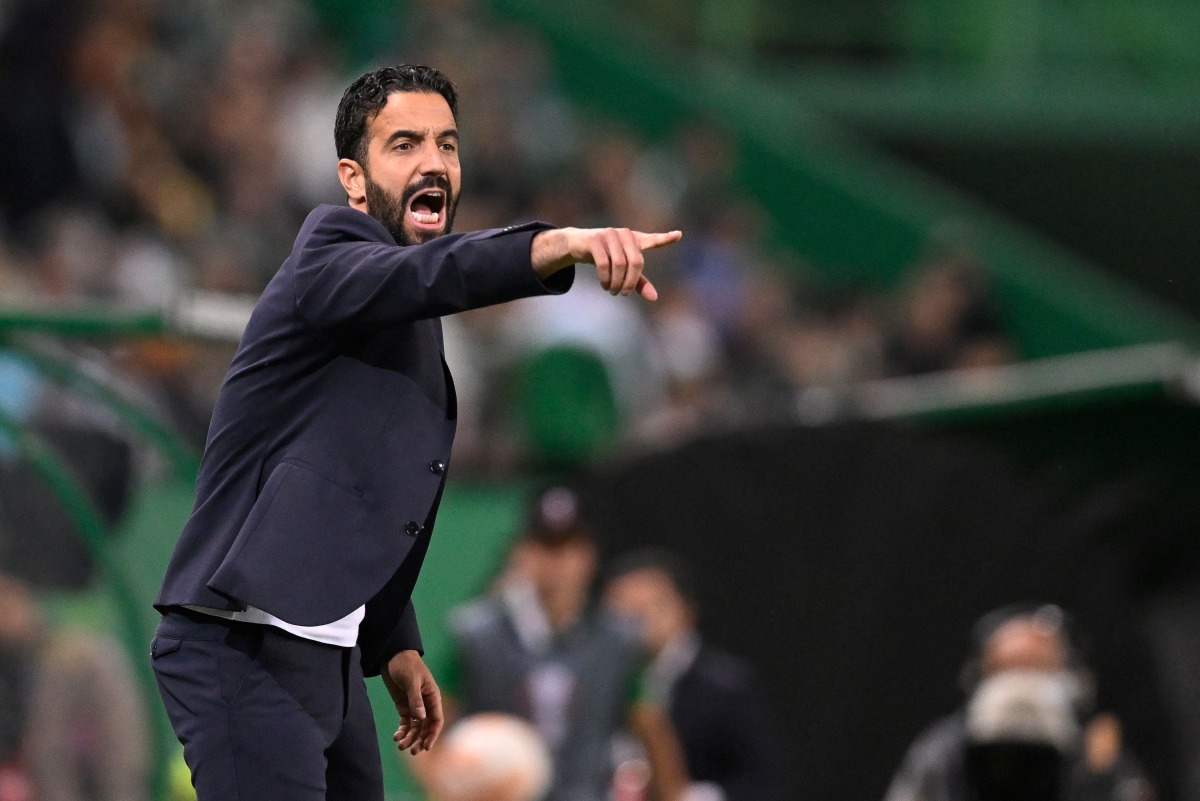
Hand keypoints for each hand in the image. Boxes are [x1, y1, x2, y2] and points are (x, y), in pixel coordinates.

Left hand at [382, 650, 443, 754]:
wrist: (392, 656)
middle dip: (420, 740)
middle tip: (412, 751)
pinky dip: (402, 731)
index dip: (433, 734)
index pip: (436, 719)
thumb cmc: (406, 664)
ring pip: (416, 727)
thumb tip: (421, 719)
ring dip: (410, 737)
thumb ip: (416, 700)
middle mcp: (426, 703)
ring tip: (400, 746)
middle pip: (426, 727)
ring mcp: (415, 705)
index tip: (426, 747)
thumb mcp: (411, 681)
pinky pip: (405, 722)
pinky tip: (396, 736)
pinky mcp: (404, 706)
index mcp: (433, 696)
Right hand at [532, 227, 682, 300]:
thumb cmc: (605, 256)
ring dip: (616, 282)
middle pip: (636, 261)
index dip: (666, 238)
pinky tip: (604, 285)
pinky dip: (605, 278)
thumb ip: (639, 282)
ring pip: (620, 264)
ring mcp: (610, 234)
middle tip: (623, 294)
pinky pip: (604, 263)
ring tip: (612, 291)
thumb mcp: (623, 270)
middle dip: (630, 282)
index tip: (679, 235)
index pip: (653, 240)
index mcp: (635, 240)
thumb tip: (654, 298)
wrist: (578, 245)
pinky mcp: (595, 239)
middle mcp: (625, 234)